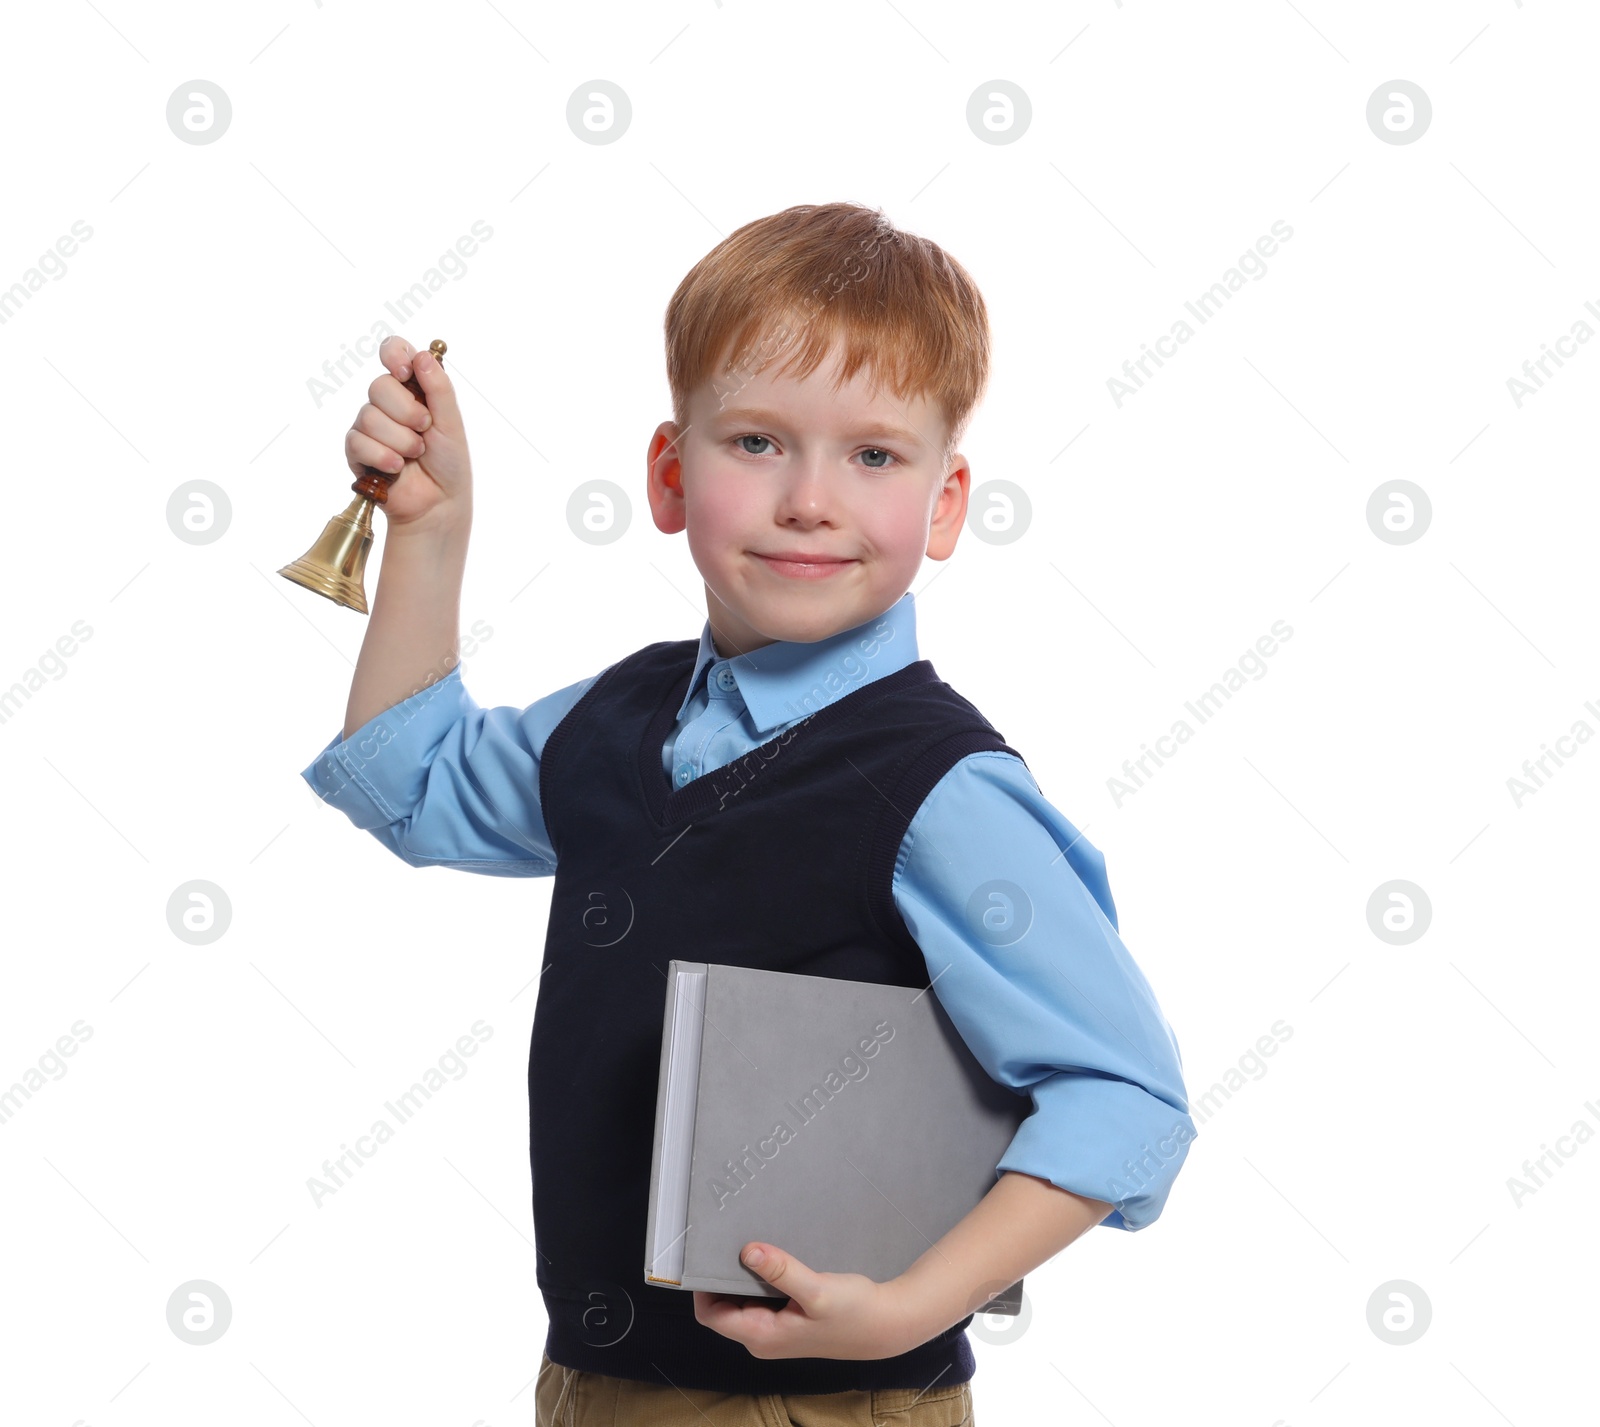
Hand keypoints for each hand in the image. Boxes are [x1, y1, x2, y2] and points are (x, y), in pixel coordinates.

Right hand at [345, 334, 471, 530]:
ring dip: (400, 441)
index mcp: (412, 388)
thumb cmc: (448, 462)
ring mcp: (369, 425)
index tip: (404, 371)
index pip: (393, 351)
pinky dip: (384, 457)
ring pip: (369, 416)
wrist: (438, 502)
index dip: (394, 355)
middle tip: (424, 431)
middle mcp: (388, 402)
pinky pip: (358, 442)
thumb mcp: (451, 423)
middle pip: (378, 386)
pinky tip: (397, 468)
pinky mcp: (357, 450)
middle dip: (407, 413)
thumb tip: (422, 355)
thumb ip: (439, 389)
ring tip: (414, 455)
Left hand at [692, 1242, 920, 1360]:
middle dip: (719, 1276)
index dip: (702, 1286)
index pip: (711, 1315)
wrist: (886, 1325)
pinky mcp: (786, 1319)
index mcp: (762, 1336)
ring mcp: (774, 1329)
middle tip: (725, 1240)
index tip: (706, 1253)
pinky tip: (769, 1257)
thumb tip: (747, 1252)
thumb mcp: (818, 1290)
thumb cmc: (855, 1313)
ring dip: (740, 1276)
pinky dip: (758, 1278)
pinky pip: (759, 1298)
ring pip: (740, 1301)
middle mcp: (762, 1337)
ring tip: (746, 1244)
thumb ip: (782, 1271)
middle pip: (721, 1307)